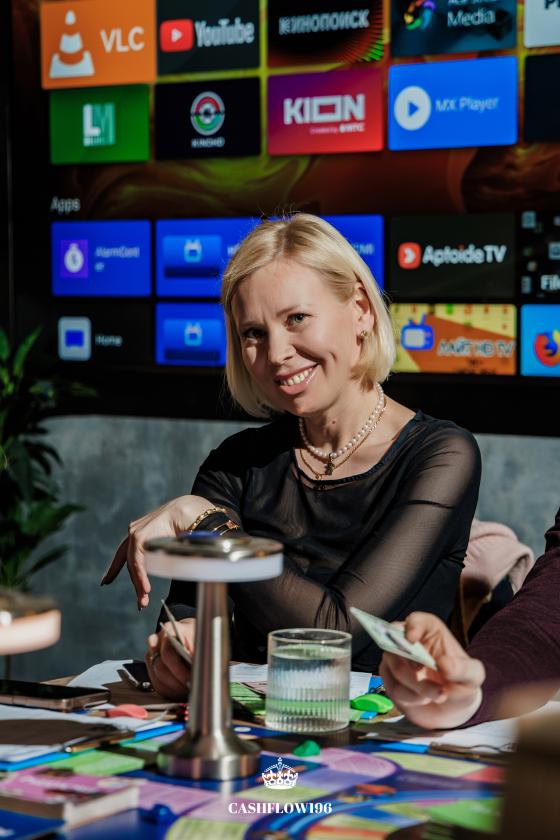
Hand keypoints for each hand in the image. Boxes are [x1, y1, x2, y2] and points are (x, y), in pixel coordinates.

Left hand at [100, 495, 212, 608]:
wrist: (187, 511)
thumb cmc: (183, 524)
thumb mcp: (168, 541)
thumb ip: (161, 551)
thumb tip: (166, 566)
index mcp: (140, 533)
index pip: (123, 554)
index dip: (115, 569)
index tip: (105, 582)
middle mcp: (134, 532)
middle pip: (129, 564)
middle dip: (136, 584)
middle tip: (141, 603)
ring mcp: (134, 533)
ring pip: (133, 565)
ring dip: (139, 584)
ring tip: (144, 600)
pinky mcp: (138, 536)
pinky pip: (137, 562)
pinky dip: (141, 577)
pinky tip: (145, 588)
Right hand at [145, 618, 194, 700]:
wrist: (188, 633)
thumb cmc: (196, 636)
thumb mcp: (201, 639)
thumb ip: (197, 653)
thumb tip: (198, 671)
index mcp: (169, 630)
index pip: (168, 654)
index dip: (180, 671)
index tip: (191, 680)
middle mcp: (156, 641)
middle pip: (161, 668)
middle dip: (177, 682)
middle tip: (190, 687)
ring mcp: (151, 654)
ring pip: (157, 679)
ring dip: (173, 688)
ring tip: (187, 690)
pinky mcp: (151, 667)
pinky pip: (156, 684)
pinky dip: (169, 690)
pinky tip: (180, 691)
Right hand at [379, 612, 484, 728]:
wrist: (450, 709)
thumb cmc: (461, 684)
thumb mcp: (473, 676)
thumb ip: (463, 669)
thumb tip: (443, 664)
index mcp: (429, 631)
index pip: (415, 621)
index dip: (412, 627)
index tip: (412, 638)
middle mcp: (408, 641)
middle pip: (398, 644)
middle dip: (412, 663)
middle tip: (426, 676)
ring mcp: (396, 659)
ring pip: (396, 668)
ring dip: (418, 687)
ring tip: (438, 695)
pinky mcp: (389, 679)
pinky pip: (393, 687)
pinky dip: (410, 697)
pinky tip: (424, 700)